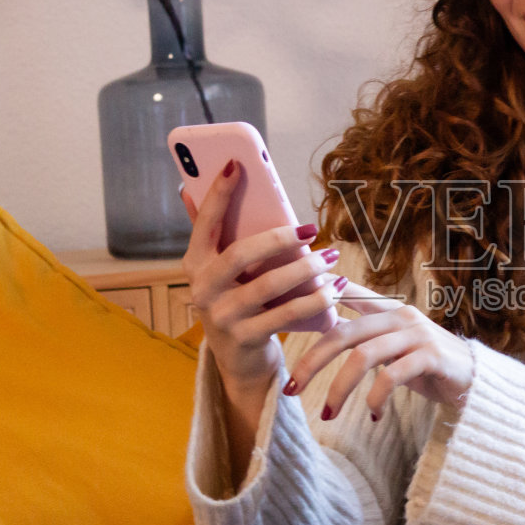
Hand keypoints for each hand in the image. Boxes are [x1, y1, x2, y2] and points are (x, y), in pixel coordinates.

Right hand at [180, 160, 348, 394]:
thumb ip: (211, 234)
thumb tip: (189, 188)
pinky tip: (335, 287)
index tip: (236, 164)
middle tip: (312, 228)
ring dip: (306, 269)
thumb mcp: (220, 272)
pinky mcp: (245, 338)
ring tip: (332, 257)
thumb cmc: (236, 302)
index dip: (218, 193)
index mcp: (194, 263)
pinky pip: (286, 315)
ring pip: (269, 285)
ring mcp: (222, 317)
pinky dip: (315, 299)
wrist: (239, 361)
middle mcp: (202, 289)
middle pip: (241, 254)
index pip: (204, 222)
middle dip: (279, 237)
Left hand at [284, 286, 475, 424]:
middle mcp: (401, 316)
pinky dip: (376, 398)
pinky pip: (392, 376)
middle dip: (312, 360)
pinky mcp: (431, 357)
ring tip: (328, 414)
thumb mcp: (394, 346)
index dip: (317, 294)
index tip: (285, 303)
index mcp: (388, 310)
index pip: (346, 294)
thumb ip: (364, 337)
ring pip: (364, 356)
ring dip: (340, 388)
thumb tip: (324, 329)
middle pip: (344, 332)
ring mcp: (417, 335)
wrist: (476, 381)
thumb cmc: (429, 366)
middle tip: (291, 387)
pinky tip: (373, 416)